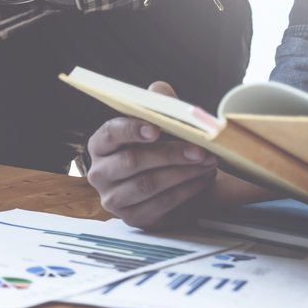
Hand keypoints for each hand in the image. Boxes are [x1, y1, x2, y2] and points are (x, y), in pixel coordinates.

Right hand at [86, 82, 217, 228]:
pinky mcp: (132, 218)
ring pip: (148, 184)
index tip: (156, 129)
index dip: (132, 130)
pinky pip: (160, 204)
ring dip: (183, 173)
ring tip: (209, 163)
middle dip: (170, 154)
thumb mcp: (161, 125)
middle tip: (200, 149)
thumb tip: (158, 89)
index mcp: (100, 146)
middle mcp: (99, 173)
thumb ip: (158, 106)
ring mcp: (113, 199)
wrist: (171, 185)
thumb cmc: (161, 150)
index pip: (109, 134)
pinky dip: (186, 191)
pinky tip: (203, 180)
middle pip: (132, 161)